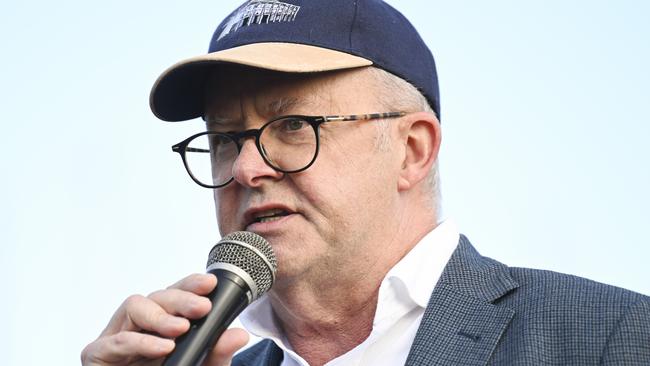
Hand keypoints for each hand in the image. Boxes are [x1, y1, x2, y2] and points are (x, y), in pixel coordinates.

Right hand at [81, 273, 249, 365]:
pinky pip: (118, 341)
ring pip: (134, 306)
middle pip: (156, 296)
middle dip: (181, 298)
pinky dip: (142, 342)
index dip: (190, 284)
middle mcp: (138, 326)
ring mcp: (115, 338)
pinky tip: (163, 346)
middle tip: (202, 307)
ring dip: (160, 315)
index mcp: (161, 324)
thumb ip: (217, 353)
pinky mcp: (97, 355)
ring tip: (181, 328)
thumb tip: (239, 334)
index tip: (211, 283)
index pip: (175, 295)